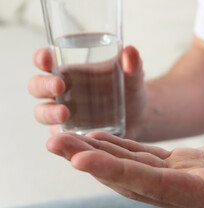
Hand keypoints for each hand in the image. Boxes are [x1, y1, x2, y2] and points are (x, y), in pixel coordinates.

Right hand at [28, 46, 147, 137]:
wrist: (140, 116)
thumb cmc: (130, 89)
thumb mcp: (134, 74)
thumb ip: (133, 63)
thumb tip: (131, 51)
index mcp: (69, 71)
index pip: (46, 61)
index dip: (41, 58)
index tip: (46, 57)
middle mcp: (61, 92)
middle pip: (38, 87)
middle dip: (43, 85)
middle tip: (59, 86)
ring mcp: (63, 114)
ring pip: (43, 113)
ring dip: (49, 112)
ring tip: (65, 113)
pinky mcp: (71, 133)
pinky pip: (58, 136)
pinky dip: (60, 136)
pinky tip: (70, 135)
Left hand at [46, 117, 203, 207]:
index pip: (161, 188)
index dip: (122, 174)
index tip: (82, 160)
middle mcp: (195, 194)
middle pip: (136, 182)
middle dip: (95, 164)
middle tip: (57, 144)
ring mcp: (187, 180)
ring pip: (135, 170)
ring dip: (100, 155)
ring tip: (66, 138)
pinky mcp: (186, 165)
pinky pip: (146, 159)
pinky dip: (121, 148)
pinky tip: (99, 137)